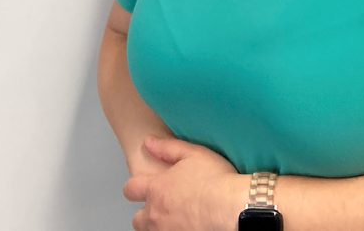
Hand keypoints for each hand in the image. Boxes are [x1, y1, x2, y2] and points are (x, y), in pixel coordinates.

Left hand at [123, 135, 247, 230]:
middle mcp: (155, 214)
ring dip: (157, 225)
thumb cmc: (216, 180)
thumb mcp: (193, 153)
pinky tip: (186, 225)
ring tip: (174, 219)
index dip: (135, 187)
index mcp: (156, 189)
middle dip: (146, 212)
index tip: (143, 187)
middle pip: (137, 218)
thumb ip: (167, 148)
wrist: (232, 207)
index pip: (130, 189)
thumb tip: (148, 142)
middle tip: (162, 207)